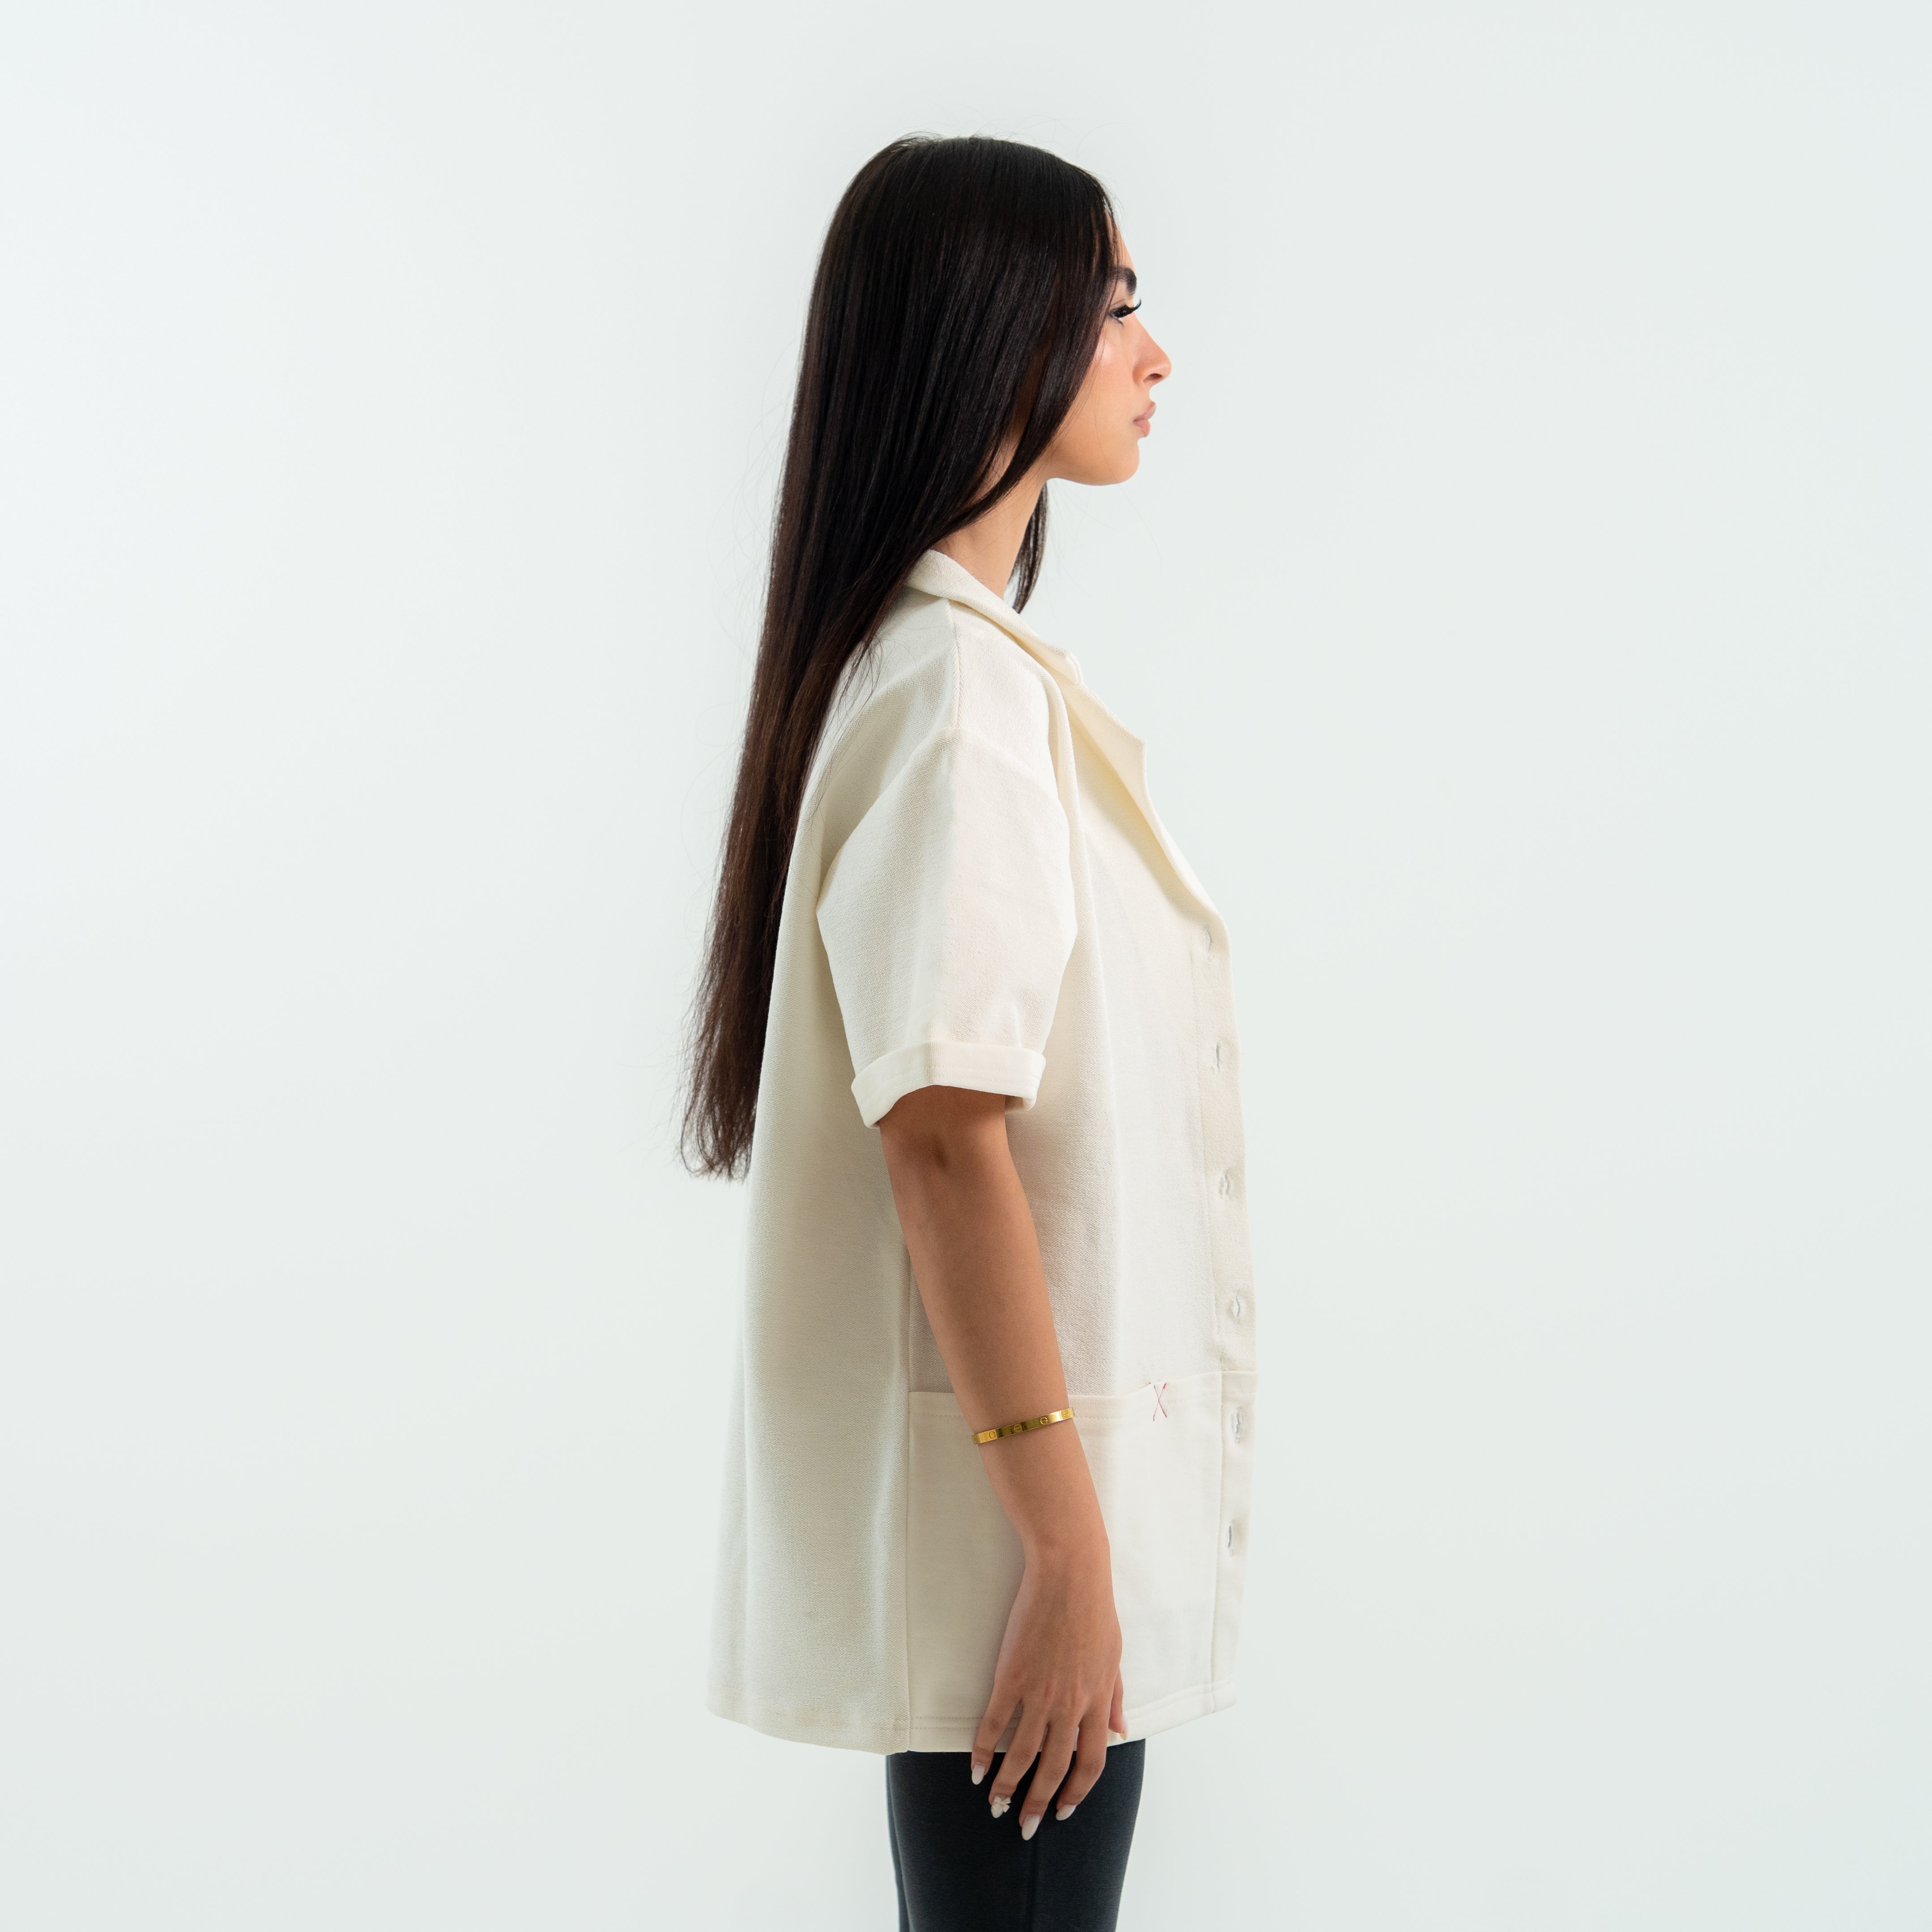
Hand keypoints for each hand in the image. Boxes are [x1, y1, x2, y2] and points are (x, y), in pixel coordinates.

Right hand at [971, 1529, 1125, 1836]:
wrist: (1069, 1573)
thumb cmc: (1095, 1609)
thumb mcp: (1115, 1657)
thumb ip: (1115, 1698)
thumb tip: (1123, 1732)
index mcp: (1096, 1701)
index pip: (1090, 1763)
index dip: (1077, 1792)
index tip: (1063, 1811)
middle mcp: (1069, 1704)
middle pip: (1054, 1768)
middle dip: (1037, 1802)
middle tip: (1023, 1826)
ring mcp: (1039, 1692)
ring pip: (1021, 1754)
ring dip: (1008, 1785)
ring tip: (995, 1804)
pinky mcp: (1011, 1676)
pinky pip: (994, 1723)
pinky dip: (982, 1750)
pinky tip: (976, 1768)